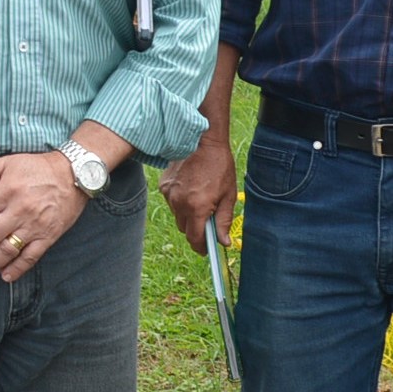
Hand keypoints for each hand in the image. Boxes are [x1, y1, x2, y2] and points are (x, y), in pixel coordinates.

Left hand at [0, 152, 85, 281]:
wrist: (74, 175)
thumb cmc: (39, 167)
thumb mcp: (11, 162)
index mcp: (7, 192)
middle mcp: (19, 211)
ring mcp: (34, 226)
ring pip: (8, 250)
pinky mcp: (48, 236)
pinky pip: (30, 257)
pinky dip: (17, 269)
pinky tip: (5, 275)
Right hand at [162, 131, 235, 253]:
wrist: (203, 141)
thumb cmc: (219, 166)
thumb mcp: (228, 195)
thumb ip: (224, 221)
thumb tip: (223, 242)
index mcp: (196, 207)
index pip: (195, 238)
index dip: (201, 247)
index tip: (206, 250)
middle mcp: (179, 203)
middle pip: (184, 229)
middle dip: (196, 231)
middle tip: (208, 224)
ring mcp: (169, 194)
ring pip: (177, 216)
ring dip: (188, 215)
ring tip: (201, 201)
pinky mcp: (164, 186)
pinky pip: (172, 202)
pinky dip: (181, 201)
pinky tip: (191, 189)